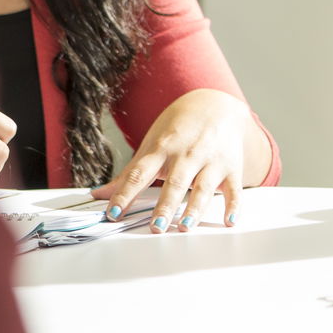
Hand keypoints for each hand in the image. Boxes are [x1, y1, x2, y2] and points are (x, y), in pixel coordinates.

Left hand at [90, 89, 250, 232]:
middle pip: (175, 183)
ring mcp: (212, 160)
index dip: (126, 193)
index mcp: (162, 148)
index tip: (114, 212)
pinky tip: (229, 220)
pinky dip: (233, 204)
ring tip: (185, 226)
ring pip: (204, 187)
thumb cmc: (179, 128)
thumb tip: (98, 195)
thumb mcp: (152, 144)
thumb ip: (129, 174)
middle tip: (156, 228)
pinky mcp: (231, 167)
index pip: (140, 173)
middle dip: (165, 206)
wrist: (216, 105)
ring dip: (195, 208)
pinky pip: (234, 188)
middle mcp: (187, 154)